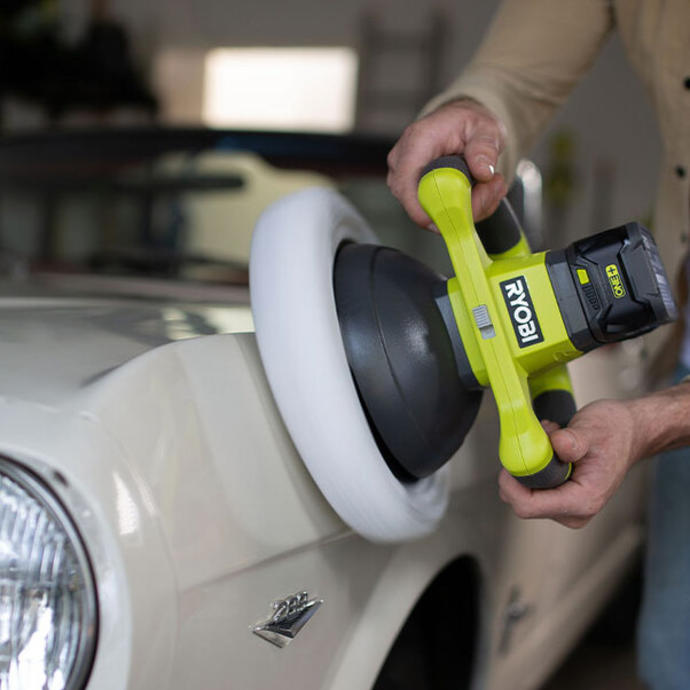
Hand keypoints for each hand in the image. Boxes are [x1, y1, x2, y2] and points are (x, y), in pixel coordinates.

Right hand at [387, 98, 507, 228]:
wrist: (462, 124)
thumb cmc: (467, 123)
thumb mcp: (485, 127)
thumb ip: (485, 147)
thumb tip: (483, 172)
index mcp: (416, 142)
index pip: (406, 184)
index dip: (421, 209)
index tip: (448, 221)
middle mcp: (403, 163)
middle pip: (419, 204)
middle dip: (459, 207)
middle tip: (491, 189)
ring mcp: (406, 181)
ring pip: (431, 212)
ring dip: (467, 208)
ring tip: (490, 185)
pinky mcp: (415, 194)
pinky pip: (437, 213)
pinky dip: (465, 209)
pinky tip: (480, 192)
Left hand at [498, 399, 645, 528]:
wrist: (629, 433)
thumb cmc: (615, 432)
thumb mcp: (594, 428)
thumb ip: (574, 440)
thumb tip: (558, 445)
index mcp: (582, 501)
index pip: (528, 506)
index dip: (511, 483)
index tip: (511, 457)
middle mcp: (572, 511)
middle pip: (521, 500)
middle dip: (523, 467)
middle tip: (540, 440)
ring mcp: (563, 506)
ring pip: (522, 491)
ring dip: (529, 462)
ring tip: (552, 440)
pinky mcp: (557, 497)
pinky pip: (529, 485)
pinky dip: (533, 463)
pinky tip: (551, 447)